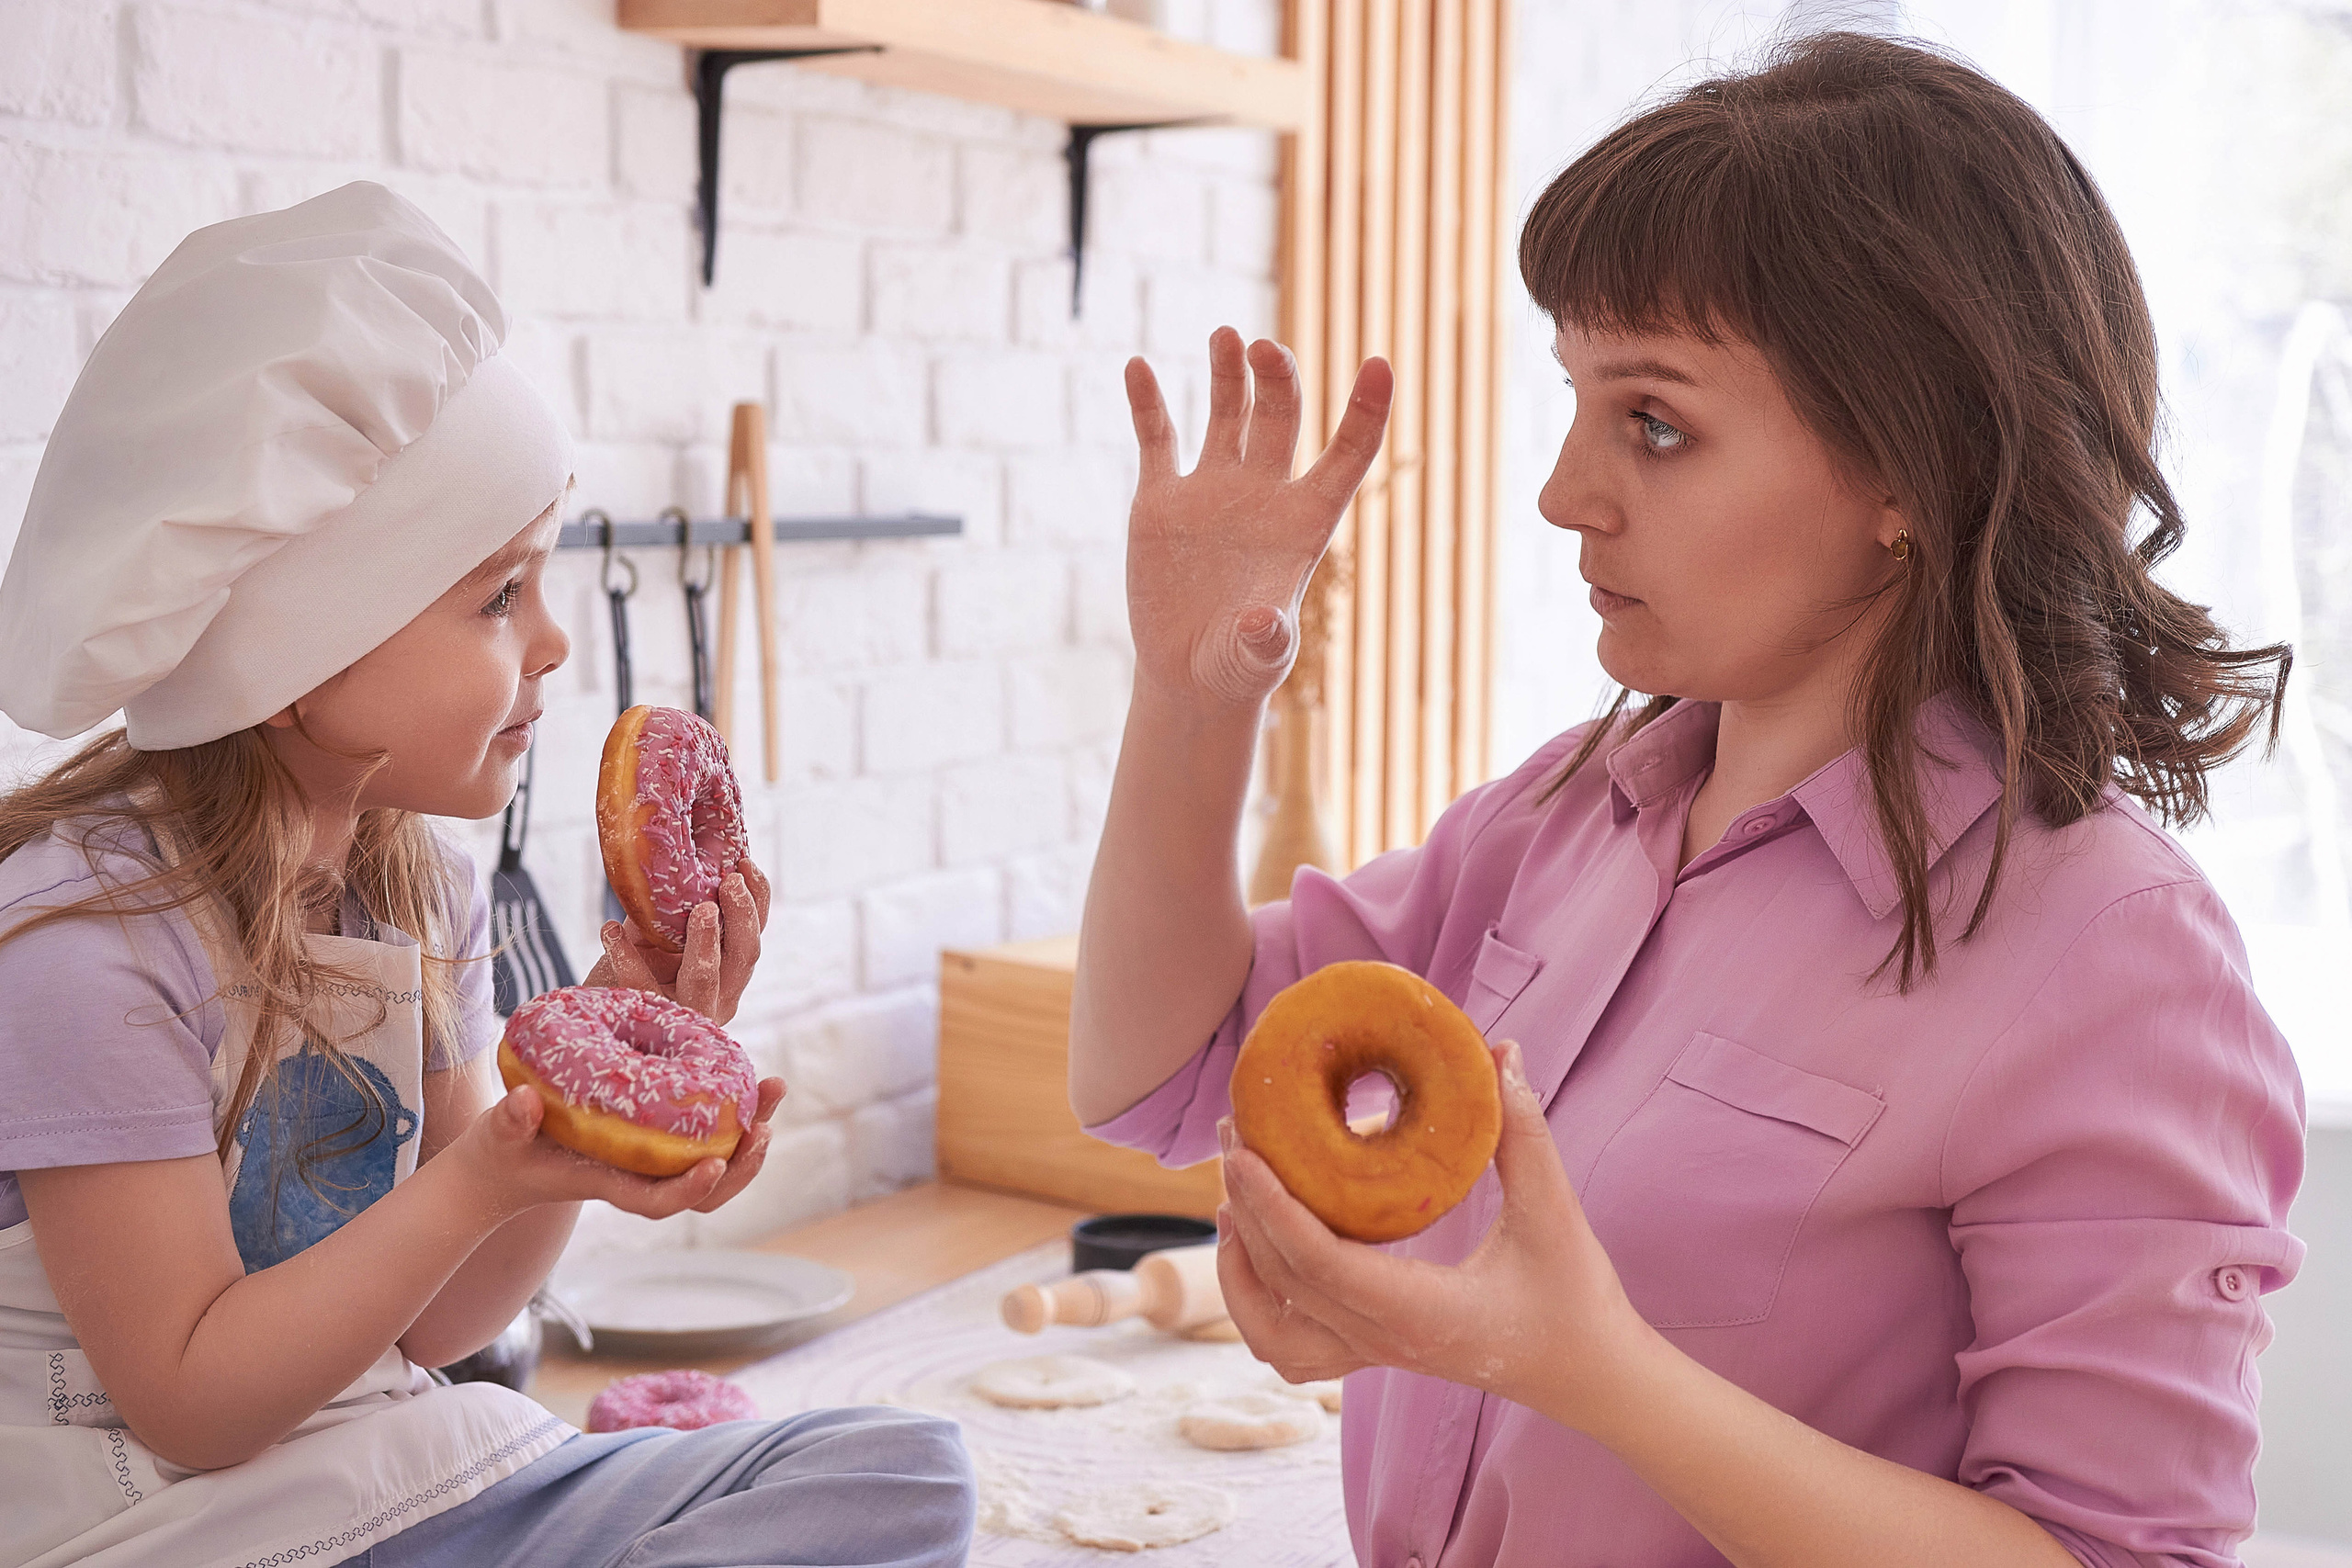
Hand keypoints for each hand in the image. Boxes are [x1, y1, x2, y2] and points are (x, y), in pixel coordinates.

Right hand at [451, 1075, 787, 1222]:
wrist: (507, 1163)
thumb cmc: (503, 1152)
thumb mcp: (498, 1135)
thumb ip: (508, 1122)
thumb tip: (525, 1101)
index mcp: (606, 1183)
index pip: (655, 1202)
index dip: (687, 1190)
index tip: (715, 1164)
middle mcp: (639, 1178)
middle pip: (703, 1190)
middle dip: (742, 1162)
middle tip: (766, 1122)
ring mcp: (652, 1163)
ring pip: (716, 1167)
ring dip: (750, 1135)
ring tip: (772, 1091)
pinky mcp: (658, 1141)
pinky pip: (707, 1138)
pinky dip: (734, 1115)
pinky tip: (749, 1081)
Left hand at [583, 859, 770, 1024]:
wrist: (603, 1019)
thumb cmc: (638, 973)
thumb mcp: (661, 939)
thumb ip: (674, 910)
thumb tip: (676, 861)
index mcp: (729, 974)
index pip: (753, 935)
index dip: (758, 901)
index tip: (744, 864)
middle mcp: (719, 995)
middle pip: (744, 957)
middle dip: (741, 918)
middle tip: (730, 883)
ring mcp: (688, 1012)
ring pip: (705, 978)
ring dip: (706, 943)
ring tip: (703, 910)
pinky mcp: (649, 1017)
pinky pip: (641, 986)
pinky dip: (626, 956)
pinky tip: (610, 930)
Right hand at [1125, 328, 1391, 708]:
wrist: (1189, 675)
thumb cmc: (1239, 668)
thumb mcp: (1256, 658)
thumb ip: (1264, 639)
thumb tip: (1260, 623)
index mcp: (1303, 524)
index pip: (1346, 456)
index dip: (1366, 411)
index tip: (1380, 364)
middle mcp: (1263, 495)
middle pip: (1281, 417)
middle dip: (1277, 379)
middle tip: (1264, 350)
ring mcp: (1212, 492)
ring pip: (1227, 413)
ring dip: (1227, 372)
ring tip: (1226, 336)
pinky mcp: (1162, 502)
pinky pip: (1158, 439)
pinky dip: (1148, 402)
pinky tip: (1138, 368)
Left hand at [1214, 1041, 1653, 1427]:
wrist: (1590, 1376)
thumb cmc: (1576, 1298)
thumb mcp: (1553, 1211)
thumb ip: (1525, 1132)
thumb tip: (1503, 1052)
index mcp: (1418, 1312)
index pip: (1318, 1263)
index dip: (1272, 1206)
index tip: (1243, 1151)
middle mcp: (1383, 1341)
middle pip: (1281, 1282)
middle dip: (1245, 1207)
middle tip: (1233, 1135)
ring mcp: (1374, 1356)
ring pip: (1270, 1333)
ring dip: (1240, 1269)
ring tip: (1233, 1200)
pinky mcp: (1374, 1356)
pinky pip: (1291, 1349)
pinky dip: (1259, 1306)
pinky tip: (1259, 1253)